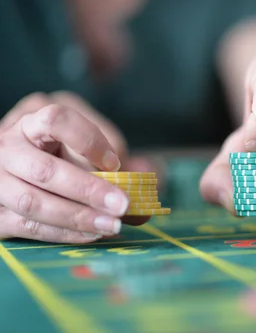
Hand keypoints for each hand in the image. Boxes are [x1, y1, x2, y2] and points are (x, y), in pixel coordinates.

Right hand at [0, 102, 134, 242]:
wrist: (23, 172)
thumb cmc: (64, 157)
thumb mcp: (87, 153)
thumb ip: (114, 173)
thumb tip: (144, 210)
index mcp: (34, 121)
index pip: (56, 120)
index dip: (88, 141)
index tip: (115, 163)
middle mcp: (7, 145)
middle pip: (45, 170)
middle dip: (88, 191)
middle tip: (123, 205)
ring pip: (32, 202)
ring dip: (77, 217)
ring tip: (111, 225)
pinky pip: (26, 225)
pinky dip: (62, 233)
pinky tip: (90, 234)